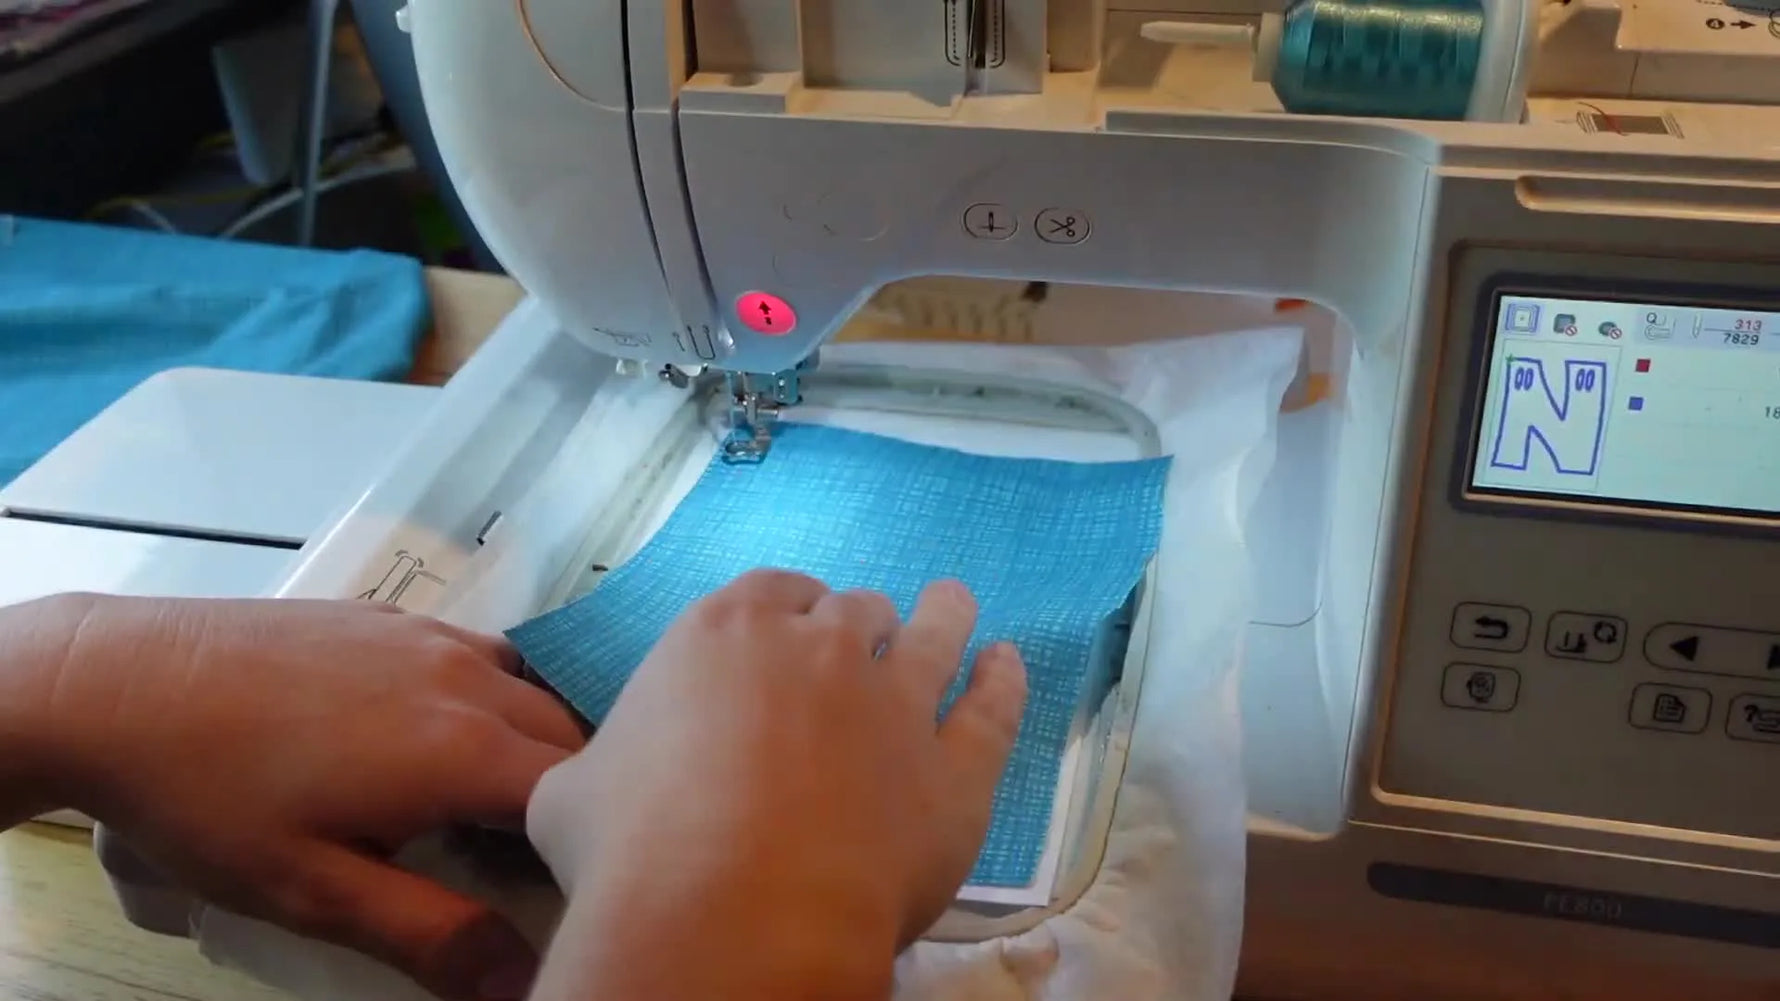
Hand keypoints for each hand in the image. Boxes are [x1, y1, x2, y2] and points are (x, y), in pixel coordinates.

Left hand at [9, 593, 582, 1000]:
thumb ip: (432, 935)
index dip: (585, 847)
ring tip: (481, 801)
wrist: (118, 684)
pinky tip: (429, 736)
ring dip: (531, 744)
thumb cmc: (213, 799)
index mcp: (464, 750)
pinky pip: (480, 655)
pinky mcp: (392, 617)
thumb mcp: (315, 892)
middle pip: (569, 737)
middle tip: (518, 860)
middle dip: (567, 796)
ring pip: (529, 689)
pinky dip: (490, 699)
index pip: (581, 796)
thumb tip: (524, 982)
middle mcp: (469, 679)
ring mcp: (431, 637)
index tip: (552, 890)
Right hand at [526, 570, 1027, 1000]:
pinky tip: (1007, 665)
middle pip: (850, 610)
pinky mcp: (955, 769)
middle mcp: (819, 647)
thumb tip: (598, 780)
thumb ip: (603, 763)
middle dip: (853, 622)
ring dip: (944, 614)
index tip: (788, 628)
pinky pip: (992, 712)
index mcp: (724, 633)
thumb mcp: (570, 794)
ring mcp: (897, 702)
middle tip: (858, 639)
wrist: (729, 916)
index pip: (767, 592)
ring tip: (954, 602)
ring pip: (935, 634)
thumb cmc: (632, 849)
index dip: (783, 610)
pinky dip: (1003, 682)